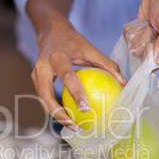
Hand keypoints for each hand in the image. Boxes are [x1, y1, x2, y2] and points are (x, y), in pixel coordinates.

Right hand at [31, 12, 126, 131]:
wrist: (50, 32)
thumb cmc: (73, 41)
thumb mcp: (90, 48)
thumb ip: (107, 64)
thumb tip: (123, 82)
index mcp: (57, 57)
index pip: (67, 77)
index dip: (76, 93)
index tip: (86, 108)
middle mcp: (42, 66)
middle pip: (45, 95)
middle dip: (59, 114)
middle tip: (75, 126)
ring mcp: (35, 74)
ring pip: (42, 100)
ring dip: (56, 115)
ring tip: (73, 126)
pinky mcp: (35, 80)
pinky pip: (44, 98)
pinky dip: (55, 108)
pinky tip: (68, 116)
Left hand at [132, 0, 158, 66]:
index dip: (150, 62)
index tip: (145, 48)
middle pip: (146, 60)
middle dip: (143, 46)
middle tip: (149, 31)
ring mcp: (150, 44)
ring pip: (137, 52)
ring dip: (137, 39)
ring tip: (146, 26)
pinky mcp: (142, 39)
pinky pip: (132, 43)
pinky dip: (133, 35)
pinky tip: (140, 25)